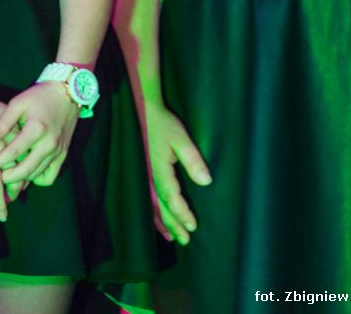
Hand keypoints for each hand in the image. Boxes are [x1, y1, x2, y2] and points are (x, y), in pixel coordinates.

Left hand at [0, 82, 78, 187]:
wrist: (66, 93)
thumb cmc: (39, 96)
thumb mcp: (19, 103)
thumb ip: (4, 121)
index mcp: (36, 128)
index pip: (12, 152)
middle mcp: (49, 143)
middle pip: (25, 170)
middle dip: (7, 178)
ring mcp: (58, 150)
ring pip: (36, 175)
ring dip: (21, 179)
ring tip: (7, 176)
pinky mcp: (63, 154)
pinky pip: (50, 176)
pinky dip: (37, 178)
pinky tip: (27, 171)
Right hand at [0, 83, 22, 221]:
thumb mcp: (8, 115)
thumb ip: (18, 132)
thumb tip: (28, 147)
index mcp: (11, 137)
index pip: (22, 163)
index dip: (24, 178)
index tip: (21, 188)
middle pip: (11, 176)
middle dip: (13, 193)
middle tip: (12, 205)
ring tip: (2, 214)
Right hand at [142, 103, 211, 245]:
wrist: (144, 110)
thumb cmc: (163, 124)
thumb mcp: (180, 138)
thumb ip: (192, 159)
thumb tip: (206, 182)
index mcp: (159, 170)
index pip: (172, 198)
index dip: (182, 213)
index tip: (193, 226)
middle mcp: (150, 176)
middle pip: (162, 206)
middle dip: (174, 224)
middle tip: (186, 240)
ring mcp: (145, 175)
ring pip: (154, 204)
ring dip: (163, 221)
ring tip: (172, 237)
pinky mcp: (144, 171)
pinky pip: (148, 197)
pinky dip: (153, 210)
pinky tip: (157, 217)